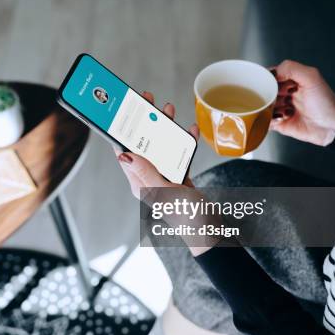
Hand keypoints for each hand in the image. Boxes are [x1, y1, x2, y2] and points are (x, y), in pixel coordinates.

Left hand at [114, 92, 216, 255]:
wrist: (211, 233)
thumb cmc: (188, 218)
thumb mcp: (166, 192)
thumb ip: (147, 173)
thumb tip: (125, 156)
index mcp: (139, 183)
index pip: (125, 152)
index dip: (123, 131)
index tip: (124, 111)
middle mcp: (149, 178)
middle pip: (143, 145)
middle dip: (145, 122)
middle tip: (148, 101)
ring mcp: (164, 177)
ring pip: (161, 146)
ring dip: (164, 128)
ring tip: (168, 110)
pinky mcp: (179, 177)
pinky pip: (179, 154)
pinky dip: (184, 141)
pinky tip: (190, 130)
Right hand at [270, 60, 334, 145]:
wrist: (331, 126)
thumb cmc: (326, 102)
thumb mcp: (311, 77)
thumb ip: (291, 68)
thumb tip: (271, 73)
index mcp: (289, 80)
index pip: (268, 76)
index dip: (265, 79)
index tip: (269, 83)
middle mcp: (283, 93)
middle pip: (262, 92)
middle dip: (266, 95)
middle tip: (278, 98)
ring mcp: (279, 108)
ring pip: (261, 106)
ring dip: (269, 108)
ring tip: (285, 110)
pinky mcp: (278, 123)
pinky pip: (263, 121)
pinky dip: (268, 120)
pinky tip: (282, 118)